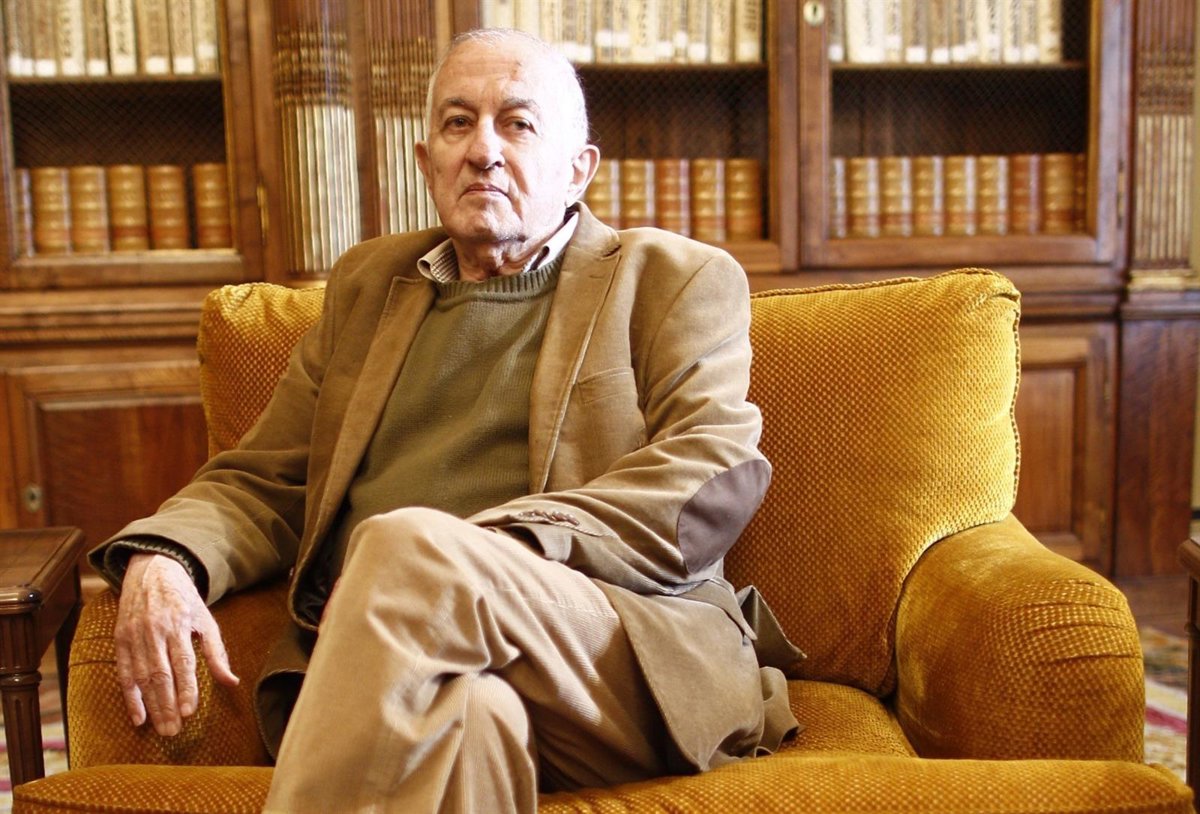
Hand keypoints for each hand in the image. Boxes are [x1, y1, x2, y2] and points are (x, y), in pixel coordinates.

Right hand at [113, 553, 239, 735]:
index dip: (185, 688)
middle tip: (174, 731)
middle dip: (167, 705)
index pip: (183, 662)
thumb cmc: (185, 600)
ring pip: (141, 677)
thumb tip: (232, 682)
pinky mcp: (120, 640)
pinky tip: (138, 717)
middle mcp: (155, 631)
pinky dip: (130, 697)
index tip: (189, 712)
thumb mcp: (206, 620)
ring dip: (151, 706)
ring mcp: (134, 635)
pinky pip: (123, 673)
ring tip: (162, 728)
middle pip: (160, 674)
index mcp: (179, 624)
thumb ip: (217, 653)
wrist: (153, 571)